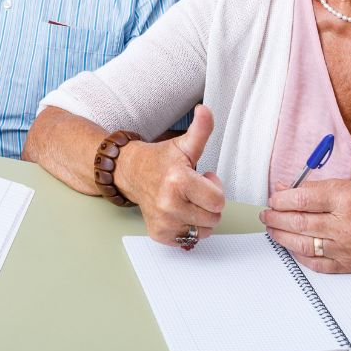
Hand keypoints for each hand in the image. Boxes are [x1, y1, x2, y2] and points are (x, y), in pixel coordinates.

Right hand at [118, 104, 225, 246]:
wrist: (132, 171)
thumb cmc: (161, 159)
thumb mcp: (183, 144)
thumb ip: (200, 129)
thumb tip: (205, 109)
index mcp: (178, 181)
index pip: (218, 201)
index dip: (215, 187)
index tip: (204, 177)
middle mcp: (169, 204)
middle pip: (214, 218)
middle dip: (209, 203)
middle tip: (194, 189)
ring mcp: (163, 221)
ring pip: (204, 231)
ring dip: (200, 217)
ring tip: (187, 200)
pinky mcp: (159, 234)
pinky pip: (188, 240)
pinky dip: (186, 227)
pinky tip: (177, 211)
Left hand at [260, 179, 350, 273]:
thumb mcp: (343, 185)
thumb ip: (311, 188)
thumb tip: (282, 190)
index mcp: (345, 199)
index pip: (302, 199)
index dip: (281, 200)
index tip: (272, 200)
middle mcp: (346, 225)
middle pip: (299, 223)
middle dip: (276, 219)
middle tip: (266, 215)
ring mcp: (348, 248)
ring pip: (303, 245)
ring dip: (282, 237)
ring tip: (272, 229)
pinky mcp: (349, 264)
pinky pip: (317, 264)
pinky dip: (299, 255)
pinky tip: (291, 246)